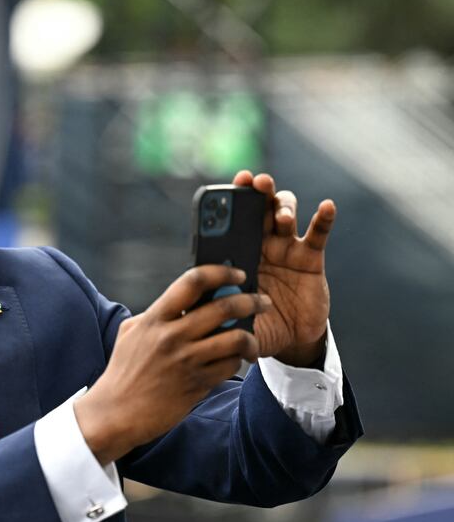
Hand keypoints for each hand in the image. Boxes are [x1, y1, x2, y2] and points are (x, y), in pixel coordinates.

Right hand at [74, 265, 270, 463]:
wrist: (117, 412)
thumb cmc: (124, 370)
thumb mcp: (132, 332)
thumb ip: (158, 314)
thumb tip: (186, 300)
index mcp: (155, 319)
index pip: (193, 281)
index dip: (221, 272)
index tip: (237, 274)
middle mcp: (172, 337)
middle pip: (224, 308)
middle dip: (251, 301)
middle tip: (261, 302)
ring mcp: (186, 362)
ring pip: (236, 339)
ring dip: (251, 337)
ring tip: (251, 339)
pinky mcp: (197, 385)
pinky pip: (231, 366)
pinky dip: (237, 361)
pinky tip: (234, 361)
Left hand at [233, 171, 333, 364]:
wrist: (288, 339)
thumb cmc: (254, 322)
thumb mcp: (232, 314)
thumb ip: (217, 306)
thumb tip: (193, 304)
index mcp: (236, 251)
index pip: (231, 219)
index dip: (233, 198)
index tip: (233, 183)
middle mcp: (260, 243)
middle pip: (259, 207)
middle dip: (257, 192)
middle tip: (257, 182)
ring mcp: (286, 248)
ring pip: (285, 214)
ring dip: (284, 207)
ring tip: (282, 217)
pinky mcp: (311, 258)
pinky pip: (317, 234)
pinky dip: (323, 219)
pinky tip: (327, 206)